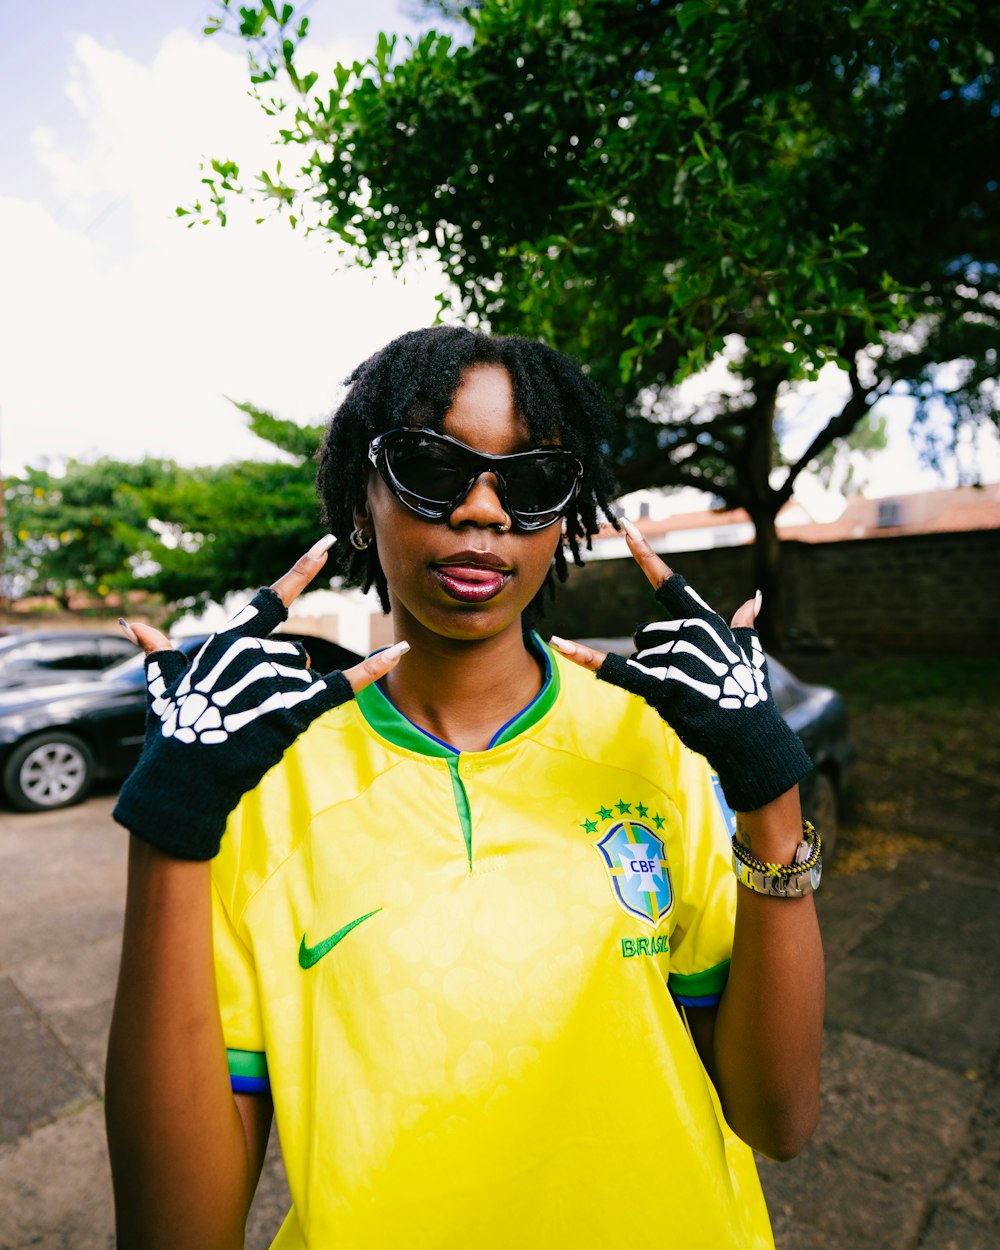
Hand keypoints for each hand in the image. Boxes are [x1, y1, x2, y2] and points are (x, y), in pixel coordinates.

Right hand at [113, 536, 407, 859]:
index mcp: (227, 641)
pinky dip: (372, 668)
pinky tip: (401, 649)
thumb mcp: (164, 687)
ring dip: (289, 699)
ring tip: (254, 725)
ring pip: (305, 675)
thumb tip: (132, 625)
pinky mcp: (293, 711)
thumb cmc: (173, 734)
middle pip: (293, 653)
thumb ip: (159, 652)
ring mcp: (273, 682)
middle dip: (279, 681)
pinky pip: (341, 685)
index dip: (301, 571)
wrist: (182, 782)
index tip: (328, 544)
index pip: (270, 599)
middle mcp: (252, 654)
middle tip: (245, 713)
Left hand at [550, 520, 810, 812]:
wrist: (750, 737)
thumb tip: (754, 599)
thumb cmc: (748, 697)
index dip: (645, 554)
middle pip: (644, 634)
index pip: (669, 582)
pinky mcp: (662, 686)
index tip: (625, 527)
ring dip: (653, 679)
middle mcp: (689, 633)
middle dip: (655, 659)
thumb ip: (745, 625)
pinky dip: (584, 658)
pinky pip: (614, 669)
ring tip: (685, 696)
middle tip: (687, 684)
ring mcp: (676, 658)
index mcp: (706, 621)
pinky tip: (557, 642)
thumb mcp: (750, 654)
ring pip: (638, 658)